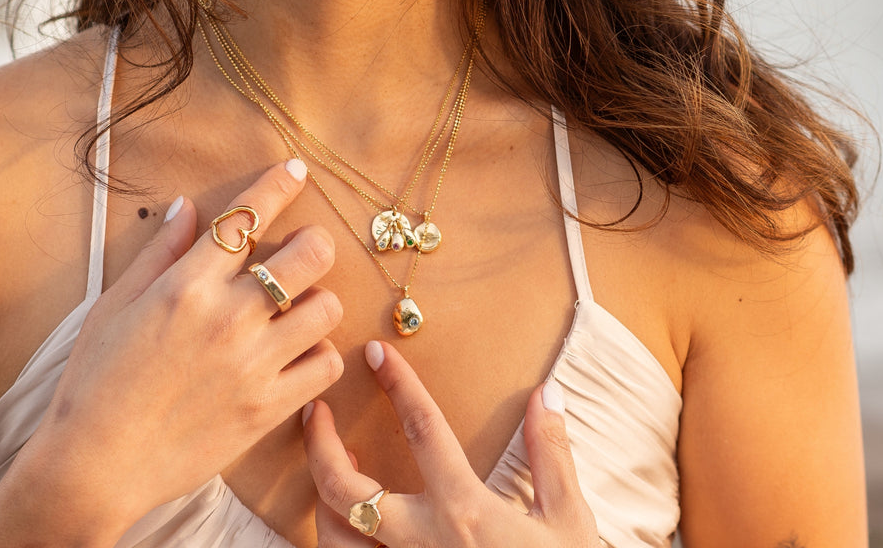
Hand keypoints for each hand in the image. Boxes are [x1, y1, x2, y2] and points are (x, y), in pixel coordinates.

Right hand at [0, 160, 343, 541]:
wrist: (94, 466)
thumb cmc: (96, 380)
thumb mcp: (115, 305)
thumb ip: (159, 252)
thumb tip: (187, 206)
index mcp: (187, 286)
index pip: (247, 217)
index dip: (279, 184)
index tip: (297, 169)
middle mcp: (228, 317)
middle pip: (310, 255)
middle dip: (314, 242)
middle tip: (304, 250)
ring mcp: (253, 363)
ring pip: (326, 307)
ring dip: (317, 299)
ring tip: (298, 307)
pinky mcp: (268, 407)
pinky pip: (325, 365)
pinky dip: (320, 354)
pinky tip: (298, 352)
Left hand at [303, 340, 598, 547]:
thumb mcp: (568, 521)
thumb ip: (551, 454)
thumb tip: (545, 393)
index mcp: (463, 509)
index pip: (422, 429)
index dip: (399, 385)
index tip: (377, 354)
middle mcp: (422, 542)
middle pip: (347, 489)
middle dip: (321, 444)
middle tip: (315, 411)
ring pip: (335, 536)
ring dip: (324, 497)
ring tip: (331, 465)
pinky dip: (341, 538)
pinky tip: (351, 520)